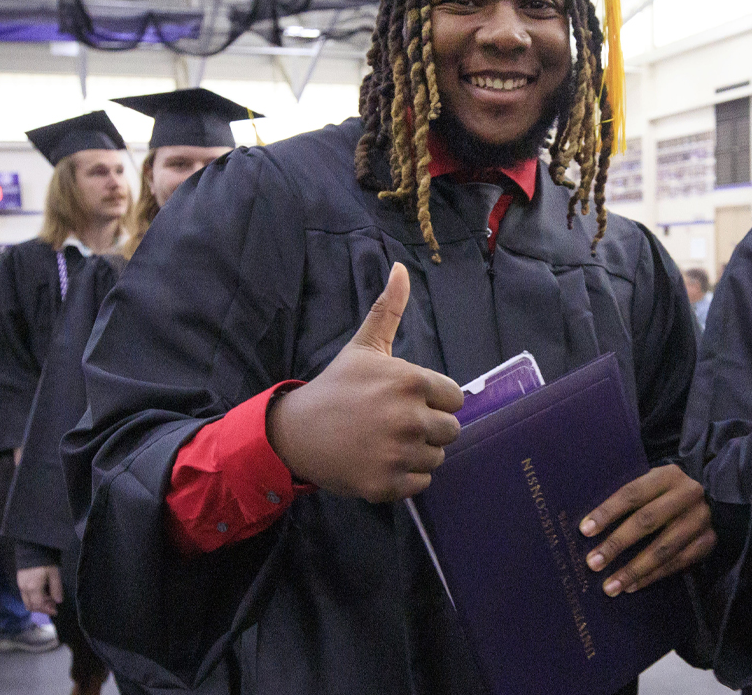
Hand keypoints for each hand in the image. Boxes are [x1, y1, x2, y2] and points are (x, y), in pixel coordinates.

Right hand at [17, 565, 63, 615]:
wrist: (32, 547)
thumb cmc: (45, 560)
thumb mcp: (54, 573)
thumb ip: (56, 588)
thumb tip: (58, 601)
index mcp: (33, 588)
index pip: (38, 605)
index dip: (47, 610)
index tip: (55, 610)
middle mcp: (24, 588)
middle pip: (31, 606)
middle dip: (42, 609)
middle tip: (52, 605)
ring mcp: (20, 585)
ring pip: (27, 601)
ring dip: (37, 603)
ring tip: (48, 599)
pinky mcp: (19, 581)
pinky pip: (25, 595)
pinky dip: (33, 598)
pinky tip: (42, 593)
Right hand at [267, 263, 463, 502]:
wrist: (296, 432)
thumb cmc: (336, 387)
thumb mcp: (364, 346)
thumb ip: (389, 309)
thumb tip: (402, 267)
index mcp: (412, 382)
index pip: (455, 399)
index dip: (433, 400)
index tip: (405, 400)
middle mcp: (411, 418)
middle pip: (451, 430)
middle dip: (428, 428)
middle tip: (395, 423)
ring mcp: (400, 454)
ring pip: (437, 458)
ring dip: (417, 453)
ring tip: (386, 442)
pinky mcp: (388, 484)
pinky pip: (421, 483)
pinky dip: (405, 477)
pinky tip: (381, 462)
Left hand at [578, 464, 714, 596]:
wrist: (712, 497)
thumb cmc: (666, 493)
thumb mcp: (652, 483)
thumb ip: (629, 498)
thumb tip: (589, 524)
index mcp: (668, 475)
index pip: (632, 494)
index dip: (607, 512)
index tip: (585, 531)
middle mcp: (687, 495)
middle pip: (647, 521)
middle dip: (617, 544)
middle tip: (593, 563)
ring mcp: (700, 520)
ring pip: (663, 549)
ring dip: (633, 570)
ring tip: (610, 585)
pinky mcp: (708, 542)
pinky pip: (677, 564)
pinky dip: (652, 577)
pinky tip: (632, 585)